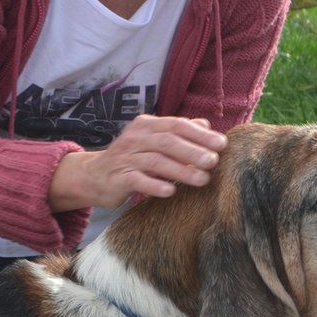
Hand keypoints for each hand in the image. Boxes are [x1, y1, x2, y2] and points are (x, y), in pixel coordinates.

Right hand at [49, 116, 226, 211]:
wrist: (95, 176)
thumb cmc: (132, 158)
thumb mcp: (153, 141)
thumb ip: (178, 132)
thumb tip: (207, 125)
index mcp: (147, 125)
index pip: (176, 125)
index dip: (199, 134)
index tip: (221, 144)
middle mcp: (135, 138)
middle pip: (167, 141)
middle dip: (193, 151)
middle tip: (213, 162)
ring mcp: (126, 158)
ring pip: (156, 162)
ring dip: (181, 170)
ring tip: (202, 179)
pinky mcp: (118, 178)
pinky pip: (138, 180)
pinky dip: (155, 185)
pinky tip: (171, 191)